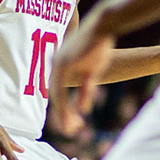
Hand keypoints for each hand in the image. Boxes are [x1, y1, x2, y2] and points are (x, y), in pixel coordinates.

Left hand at [47, 11, 114, 137]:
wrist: (103, 27)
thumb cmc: (99, 47)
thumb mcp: (93, 73)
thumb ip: (86, 90)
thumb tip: (83, 108)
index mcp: (60, 67)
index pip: (58, 94)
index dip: (65, 110)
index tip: (75, 124)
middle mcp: (56, 66)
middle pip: (55, 97)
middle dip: (63, 116)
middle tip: (70, 131)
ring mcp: (59, 64)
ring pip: (57, 95)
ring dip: (64, 113)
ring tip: (71, 128)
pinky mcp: (65, 63)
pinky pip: (63, 88)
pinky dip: (67, 102)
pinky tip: (75, 114)